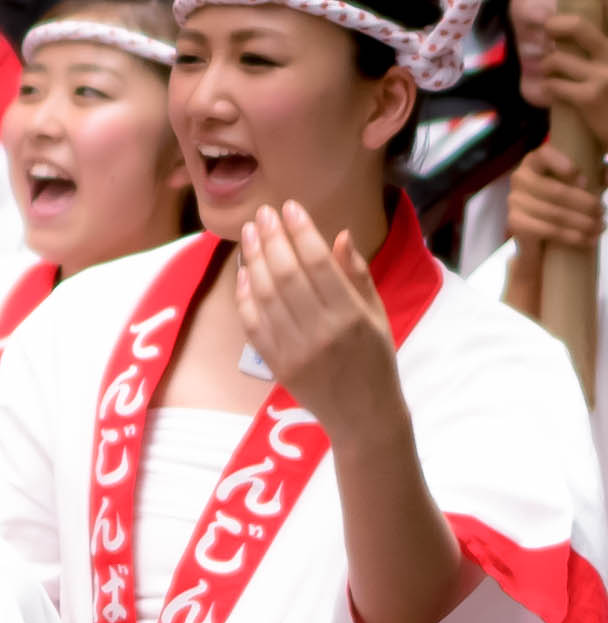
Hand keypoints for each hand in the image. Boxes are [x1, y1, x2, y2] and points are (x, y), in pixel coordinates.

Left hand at [236, 202, 406, 450]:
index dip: (301, 232)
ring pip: (266, 297)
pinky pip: (254, 324)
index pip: (319, 264)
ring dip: (254, 261)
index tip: (289, 207)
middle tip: (262, 213)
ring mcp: (295, 350)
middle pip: (287, 276)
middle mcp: (321, 332)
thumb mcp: (378, 316)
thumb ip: (357, 276)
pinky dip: (245, 296)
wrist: (363, 415)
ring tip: (250, 233)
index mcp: (352, 316)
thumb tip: (341, 236)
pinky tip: (243, 271)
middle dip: (272, 239)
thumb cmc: (376, 360)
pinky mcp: (277, 364)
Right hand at [509, 143, 603, 251]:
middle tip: (603, 211)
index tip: (585, 181)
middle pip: (556, 191)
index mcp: (535, 161)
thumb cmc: (564, 200)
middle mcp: (520, 178)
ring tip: (600, 227)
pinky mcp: (514, 223)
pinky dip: (570, 236)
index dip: (563, 165)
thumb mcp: (581, 182)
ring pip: (554, 213)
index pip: (544, 155)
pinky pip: (546, 230)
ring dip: (582, 223)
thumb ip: (596, 174)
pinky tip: (587, 240)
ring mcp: (514, 201)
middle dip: (585, 204)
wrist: (540, 235)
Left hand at [540, 0, 607, 138]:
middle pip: (577, 27)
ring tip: (556, 73)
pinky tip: (559, 94)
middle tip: (548, 31)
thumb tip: (557, 35)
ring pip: (557, 58)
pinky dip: (550, 88)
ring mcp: (604, 75)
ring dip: (549, 65)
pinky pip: (554, 84)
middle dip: (555, 26)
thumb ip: (594, 51)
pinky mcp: (589, 97)